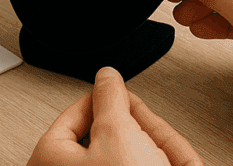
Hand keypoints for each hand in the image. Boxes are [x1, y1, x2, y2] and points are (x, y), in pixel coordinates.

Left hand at [27, 67, 203, 165]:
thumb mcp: (118, 134)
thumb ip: (110, 98)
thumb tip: (106, 76)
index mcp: (50, 157)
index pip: (81, 112)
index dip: (110, 100)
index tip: (127, 97)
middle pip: (114, 134)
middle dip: (145, 133)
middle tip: (156, 139)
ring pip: (138, 153)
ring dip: (163, 151)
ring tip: (174, 161)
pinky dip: (170, 164)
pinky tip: (181, 165)